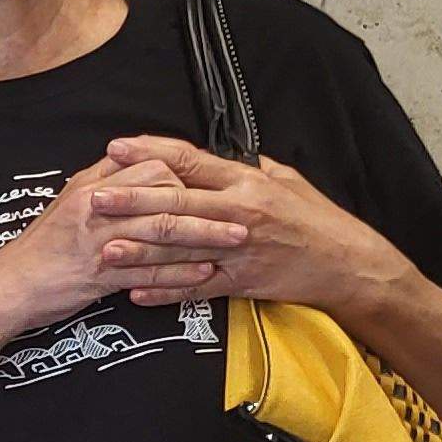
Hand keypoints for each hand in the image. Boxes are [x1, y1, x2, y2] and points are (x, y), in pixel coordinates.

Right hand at [0, 155, 234, 331]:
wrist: (10, 286)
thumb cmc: (42, 248)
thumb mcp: (69, 200)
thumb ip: (104, 179)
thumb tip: (135, 159)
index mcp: (92, 186)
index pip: (152, 168)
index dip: (186, 177)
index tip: (211, 190)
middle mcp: (97, 208)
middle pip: (164, 198)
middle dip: (209, 207)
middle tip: (243, 215)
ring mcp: (98, 241)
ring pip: (162, 233)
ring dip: (204, 238)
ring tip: (234, 242)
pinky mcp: (100, 276)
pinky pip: (149, 272)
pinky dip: (180, 273)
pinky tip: (205, 273)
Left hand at [90, 136, 411, 311]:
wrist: (346, 264)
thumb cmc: (314, 218)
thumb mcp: (285, 178)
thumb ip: (244, 167)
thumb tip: (211, 155)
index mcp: (246, 182)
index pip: (190, 161)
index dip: (151, 153)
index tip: (117, 148)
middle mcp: (239, 214)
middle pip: (176, 204)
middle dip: (132, 202)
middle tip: (95, 199)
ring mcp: (238, 251)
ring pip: (180, 250)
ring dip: (139, 251)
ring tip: (104, 249)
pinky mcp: (241, 282)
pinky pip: (196, 289)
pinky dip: (166, 292)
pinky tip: (136, 293)